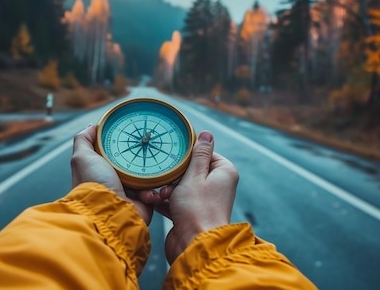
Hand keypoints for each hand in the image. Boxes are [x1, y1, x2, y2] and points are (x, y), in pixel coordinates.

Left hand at [71, 124, 158, 224]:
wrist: (109, 212)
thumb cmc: (94, 185)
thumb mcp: (83, 157)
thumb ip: (84, 140)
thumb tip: (91, 127)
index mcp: (102, 170)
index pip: (115, 153)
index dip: (122, 144)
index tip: (135, 135)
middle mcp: (114, 181)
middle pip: (134, 164)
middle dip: (142, 160)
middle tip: (149, 152)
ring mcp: (128, 193)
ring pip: (146, 178)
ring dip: (150, 177)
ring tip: (150, 175)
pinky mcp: (141, 204)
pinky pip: (153, 193)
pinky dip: (153, 192)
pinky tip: (148, 192)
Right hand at [147, 131, 238, 263]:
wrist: (194, 246)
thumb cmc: (197, 210)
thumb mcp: (195, 176)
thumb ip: (198, 154)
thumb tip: (207, 133)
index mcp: (224, 172)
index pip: (203, 153)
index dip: (186, 157)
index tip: (172, 160)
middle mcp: (217, 185)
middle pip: (190, 169)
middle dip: (173, 175)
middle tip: (165, 182)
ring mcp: (203, 200)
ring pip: (180, 185)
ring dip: (166, 189)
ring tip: (160, 195)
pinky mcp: (191, 213)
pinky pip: (175, 200)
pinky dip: (165, 201)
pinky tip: (155, 202)